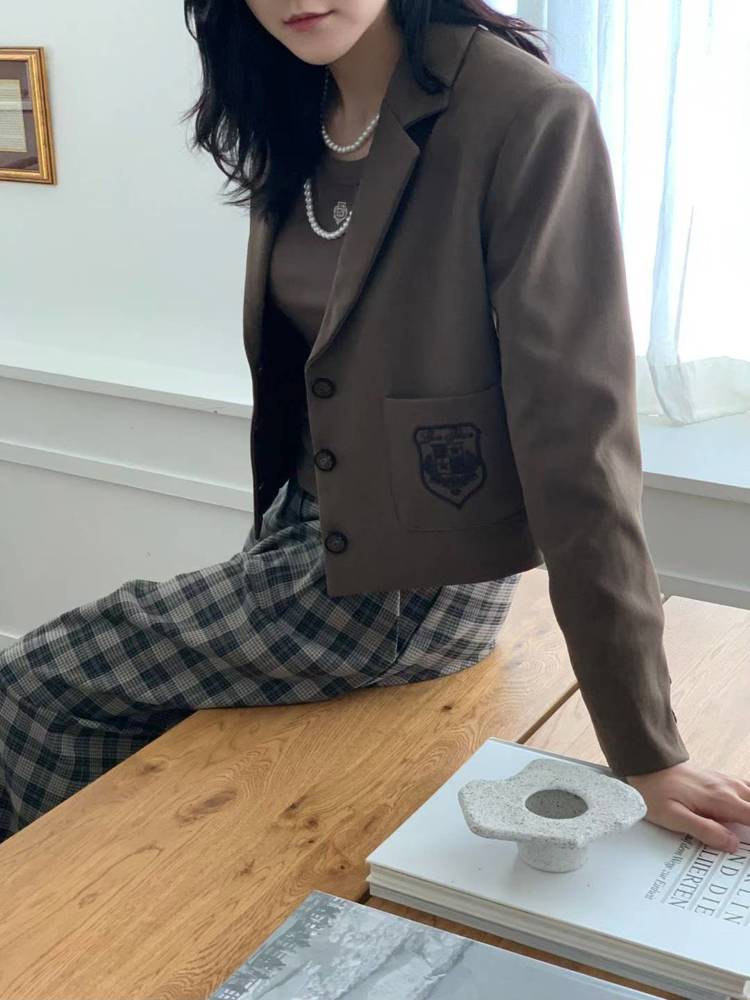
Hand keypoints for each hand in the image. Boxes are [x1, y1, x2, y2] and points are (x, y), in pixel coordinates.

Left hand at [625, 762, 749, 851]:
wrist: (646, 764)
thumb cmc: (655, 791)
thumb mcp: (674, 817)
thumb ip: (705, 830)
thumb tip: (732, 844)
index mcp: (721, 800)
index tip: (749, 845)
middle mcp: (728, 788)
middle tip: (745, 838)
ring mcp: (725, 781)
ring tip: (743, 829)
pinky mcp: (719, 779)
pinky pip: (746, 789)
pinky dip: (749, 801)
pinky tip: (743, 810)